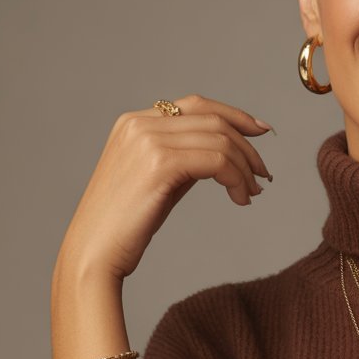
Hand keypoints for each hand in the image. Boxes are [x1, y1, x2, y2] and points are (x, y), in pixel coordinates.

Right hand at [58, 93, 274, 282]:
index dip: (235, 115)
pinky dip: (237, 178)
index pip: (196, 104)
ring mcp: (148, 140)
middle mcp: (140, 123)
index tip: (262, 131)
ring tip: (252, 192)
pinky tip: (240, 198)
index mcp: (134, 122)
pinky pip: (217, 160)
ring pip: (220, 140)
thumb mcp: (157, 180)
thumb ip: (183, 158)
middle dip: (247, 146)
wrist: (94, 253)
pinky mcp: (159, 163)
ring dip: (245, 167)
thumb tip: (224, 153)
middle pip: (213, 119)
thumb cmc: (124, 225)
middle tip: (264, 175)